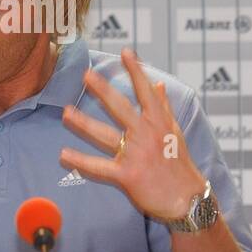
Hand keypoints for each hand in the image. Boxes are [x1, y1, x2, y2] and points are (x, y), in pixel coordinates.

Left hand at [60, 47, 205, 221]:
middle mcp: (146, 134)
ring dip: (83, 123)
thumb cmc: (180, 164)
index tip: (125, 52)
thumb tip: (159, 84)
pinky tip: (64, 154)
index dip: (135, 71)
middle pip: (120, 108)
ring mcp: (136, 154)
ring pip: (105, 135)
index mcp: (159, 122)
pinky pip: (99, 167)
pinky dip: (80, 161)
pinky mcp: (127, 175)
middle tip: (86, 74)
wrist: (187, 199)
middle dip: (103, 91)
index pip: (145, 91)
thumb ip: (164, 107)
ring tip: (65, 113)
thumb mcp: (175, 132)